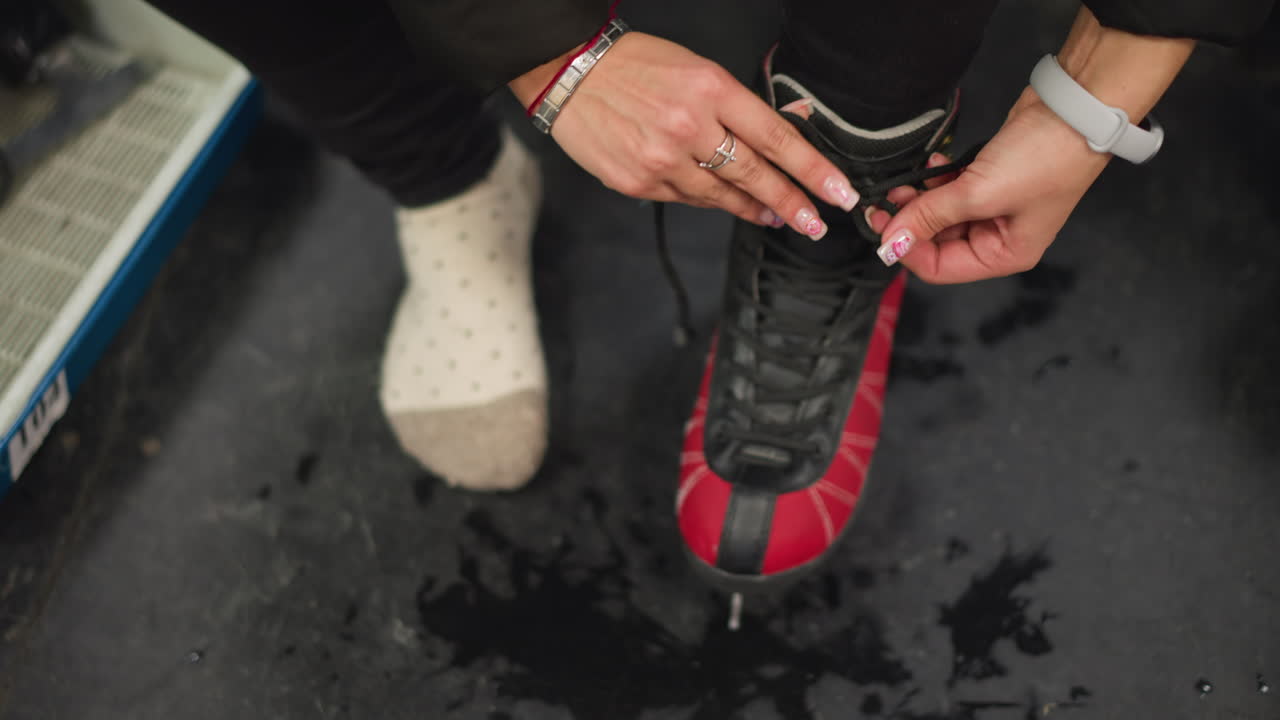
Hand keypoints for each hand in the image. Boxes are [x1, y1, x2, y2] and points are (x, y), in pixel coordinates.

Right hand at [510, 33, 858, 237]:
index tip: (838, 193)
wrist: (571, 74)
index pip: (776, 137)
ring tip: (775, 215)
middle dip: (792, 203)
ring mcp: (662, 159)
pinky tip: (723, 202)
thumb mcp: (696, 71)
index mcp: (711, 89)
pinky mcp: (639, 182)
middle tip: (815, 223)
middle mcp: (689, 127)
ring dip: (753, 207)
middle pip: (755, 174)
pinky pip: (686, 199)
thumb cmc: (635, 67)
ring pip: (722, 195)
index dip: (812, 170)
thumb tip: (776, 142)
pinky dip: (709, 200)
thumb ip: (735, 107)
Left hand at [869, 5, 1192, 283]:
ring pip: (940, 215)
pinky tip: (930, 165)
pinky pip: (951, 191)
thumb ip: (930, 217)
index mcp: (1004, 255)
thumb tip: (890, 242)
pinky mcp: (990, 180)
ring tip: (901, 182)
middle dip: (910, 222)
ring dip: (918, 200)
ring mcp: (994, 209)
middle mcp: (999, 239)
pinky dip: (935, 182)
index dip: (906, 249)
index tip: (879, 225)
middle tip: (883, 200)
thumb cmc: (1042, 158)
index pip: (938, 268)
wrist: (1074, 108)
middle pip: (937, 242)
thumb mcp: (979, 193)